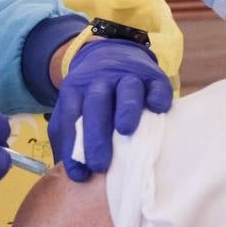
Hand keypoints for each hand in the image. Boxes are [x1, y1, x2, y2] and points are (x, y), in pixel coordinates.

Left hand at [50, 38, 171, 181]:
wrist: (112, 51)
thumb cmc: (92, 94)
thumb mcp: (73, 107)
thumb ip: (68, 135)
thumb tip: (70, 174)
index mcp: (75, 89)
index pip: (69, 117)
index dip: (72, 146)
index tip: (79, 174)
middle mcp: (100, 80)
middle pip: (96, 103)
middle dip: (96, 135)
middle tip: (99, 165)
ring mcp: (127, 75)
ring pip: (126, 89)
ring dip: (126, 109)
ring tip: (126, 131)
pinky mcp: (153, 75)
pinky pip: (156, 84)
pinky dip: (157, 96)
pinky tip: (157, 109)